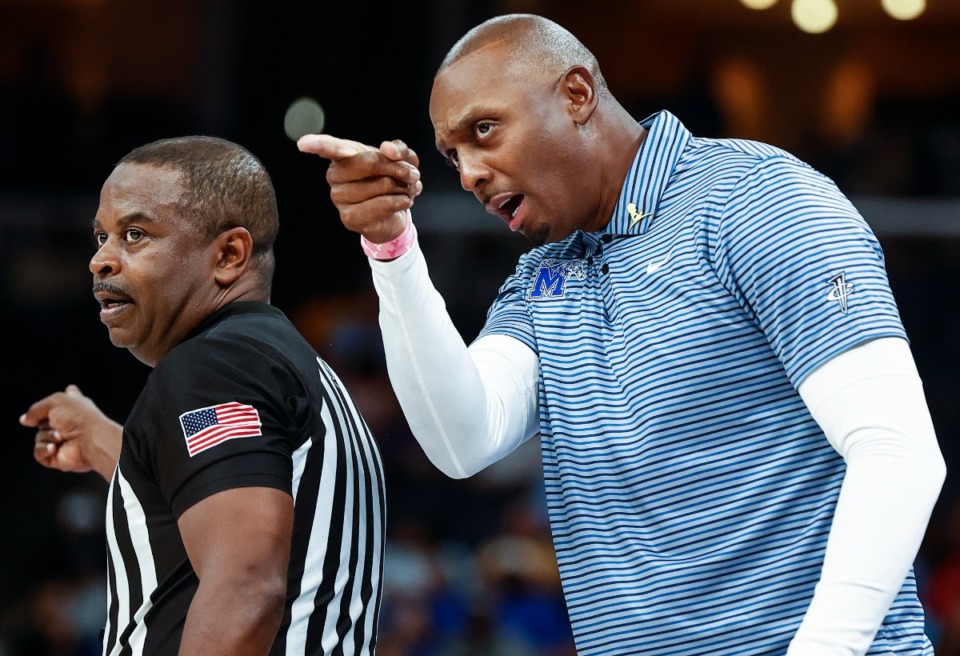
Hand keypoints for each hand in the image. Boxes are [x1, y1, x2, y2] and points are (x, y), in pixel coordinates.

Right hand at [20, 384, 122, 479]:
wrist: (90, 439)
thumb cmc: (80, 418)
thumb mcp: (55, 402)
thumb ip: (35, 409)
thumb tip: (24, 420)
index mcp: (73, 407)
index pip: (64, 400)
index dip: (64, 397)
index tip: (69, 393)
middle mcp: (68, 424)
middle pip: (42, 422)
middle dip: (46, 423)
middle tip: (60, 424)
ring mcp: (62, 441)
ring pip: (39, 437)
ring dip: (48, 436)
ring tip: (63, 436)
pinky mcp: (57, 457)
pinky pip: (39, 452)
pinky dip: (45, 449)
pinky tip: (55, 448)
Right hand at [297, 135, 422, 243]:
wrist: (395, 212)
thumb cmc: (392, 179)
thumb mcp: (402, 159)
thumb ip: (399, 150)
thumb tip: (388, 149)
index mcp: (344, 155)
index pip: (330, 147)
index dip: (317, 145)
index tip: (303, 144)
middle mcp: (335, 175)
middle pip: (370, 162)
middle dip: (398, 168)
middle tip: (411, 174)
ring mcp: (339, 197)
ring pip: (379, 185)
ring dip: (402, 188)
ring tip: (405, 190)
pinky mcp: (349, 217)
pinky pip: (380, 206)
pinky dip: (399, 202)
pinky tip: (404, 201)